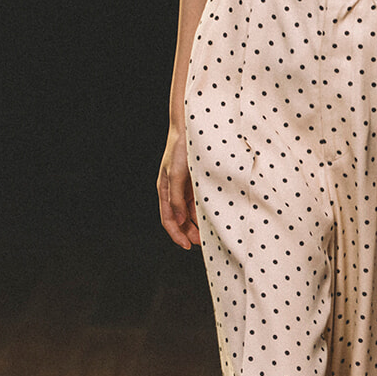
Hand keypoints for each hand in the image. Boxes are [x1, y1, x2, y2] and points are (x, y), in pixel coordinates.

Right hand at [158, 125, 200, 248]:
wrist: (190, 128)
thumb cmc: (181, 148)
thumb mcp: (178, 174)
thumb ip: (177, 198)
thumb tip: (180, 219)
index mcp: (165, 190)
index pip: (168, 219)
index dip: (176, 235)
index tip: (188, 246)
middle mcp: (173, 190)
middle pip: (179, 219)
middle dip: (188, 232)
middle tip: (202, 243)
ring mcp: (184, 186)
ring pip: (189, 212)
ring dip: (197, 224)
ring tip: (208, 233)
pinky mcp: (194, 181)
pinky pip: (197, 201)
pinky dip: (203, 211)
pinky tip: (211, 216)